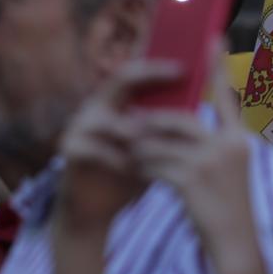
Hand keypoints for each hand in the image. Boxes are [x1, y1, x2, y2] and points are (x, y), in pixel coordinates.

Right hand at [54, 59, 177, 232]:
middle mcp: (95, 106)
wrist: (94, 210)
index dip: (158, 63)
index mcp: (113, 103)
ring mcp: (79, 125)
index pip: (135, 72)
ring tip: (153, 141)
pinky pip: (95, 148)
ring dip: (133, 131)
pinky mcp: (69, 148)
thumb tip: (204, 104)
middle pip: (121, 78)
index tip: (187, 63)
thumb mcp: (151, 148)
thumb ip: (166, 128)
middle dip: (151, 75)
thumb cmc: (127, 175)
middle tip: (179, 73)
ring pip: (108, 117)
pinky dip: (116, 158)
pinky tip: (131, 169)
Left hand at [126, 48, 266, 273]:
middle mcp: (228, 146)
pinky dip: (141, 167)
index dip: (219, 66)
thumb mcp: (231, 172)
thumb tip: (177, 122)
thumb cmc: (229, 210)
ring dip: (141, 148)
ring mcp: (210, 162)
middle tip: (131, 123)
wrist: (237, 247)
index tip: (213, 36)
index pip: (228, 97)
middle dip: (152, 124)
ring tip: (130, 153)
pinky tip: (134, 172)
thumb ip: (212, 146)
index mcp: (240, 141)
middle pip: (179, 120)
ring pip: (161, 142)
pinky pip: (155, 163)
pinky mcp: (191, 179)